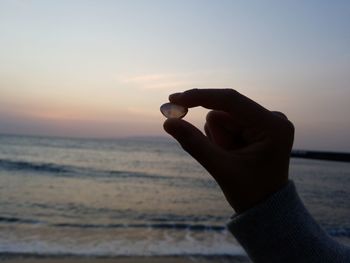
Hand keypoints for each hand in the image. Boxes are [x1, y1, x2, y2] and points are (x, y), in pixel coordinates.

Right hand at [163, 89, 293, 212]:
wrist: (265, 208)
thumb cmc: (250, 193)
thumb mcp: (221, 168)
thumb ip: (194, 143)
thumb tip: (167, 122)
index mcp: (272, 125)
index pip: (230, 100)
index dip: (200, 97)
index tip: (174, 99)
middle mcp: (272, 118)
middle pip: (224, 112)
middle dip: (215, 134)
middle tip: (218, 156)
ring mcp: (265, 121)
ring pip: (222, 117)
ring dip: (218, 138)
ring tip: (231, 159)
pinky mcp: (256, 126)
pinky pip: (227, 123)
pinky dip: (222, 139)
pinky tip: (233, 155)